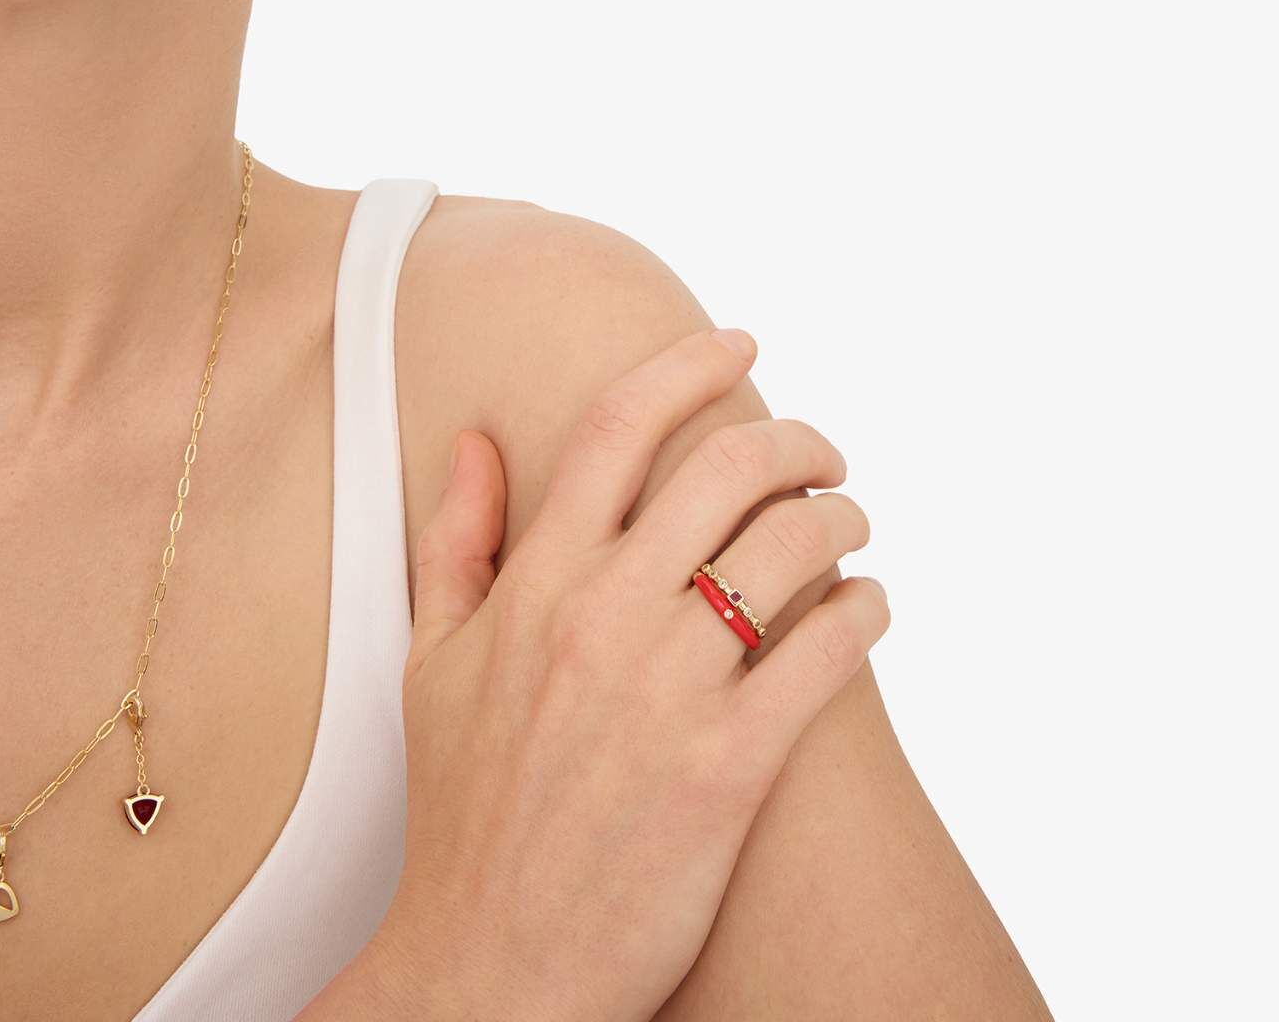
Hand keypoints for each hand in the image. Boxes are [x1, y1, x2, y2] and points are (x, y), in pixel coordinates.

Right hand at [380, 325, 889, 1021]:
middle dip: (796, 439)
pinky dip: (868, 611)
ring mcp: (668, 691)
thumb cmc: (462, 813)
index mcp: (535, 582)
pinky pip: (828, 651)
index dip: (690, 362)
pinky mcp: (729, 768)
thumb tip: (471, 438)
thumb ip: (455, 541)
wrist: (488, 968)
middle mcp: (602, 617)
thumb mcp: (431, 663)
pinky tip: (870, 611)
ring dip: (842, 519)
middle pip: (727, 466)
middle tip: (821, 452)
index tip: (740, 342)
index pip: (620, 424)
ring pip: (793, 546)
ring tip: (850, 530)